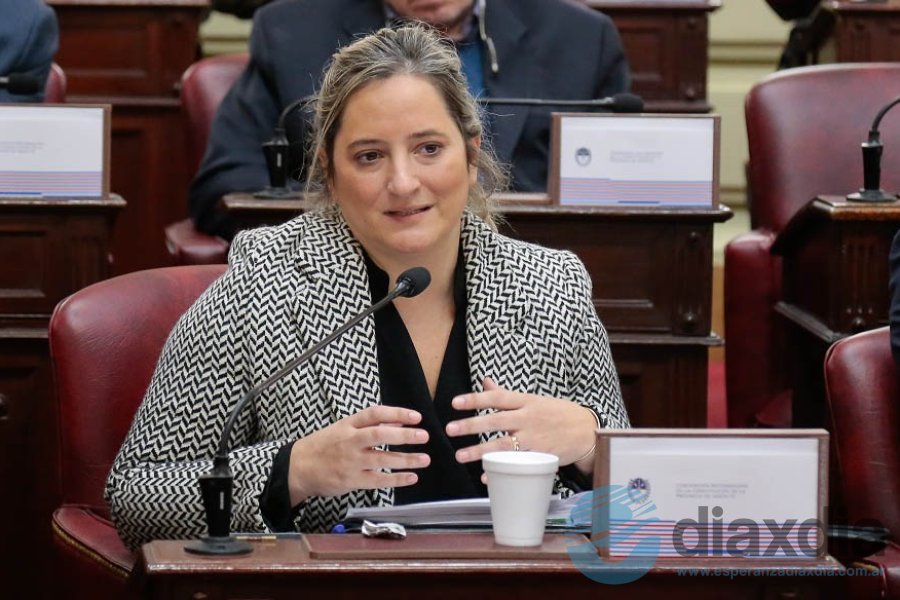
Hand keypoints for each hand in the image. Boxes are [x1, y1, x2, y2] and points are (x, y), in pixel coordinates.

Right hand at [288, 406, 429, 504]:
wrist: (297, 468)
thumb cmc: (322, 446)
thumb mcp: (342, 428)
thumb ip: (369, 425)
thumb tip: (397, 422)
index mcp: (348, 425)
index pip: (374, 414)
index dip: (396, 414)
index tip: (416, 417)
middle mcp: (350, 441)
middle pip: (380, 435)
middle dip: (405, 436)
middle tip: (424, 436)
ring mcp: (351, 462)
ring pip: (382, 459)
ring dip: (407, 460)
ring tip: (425, 459)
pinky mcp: (351, 480)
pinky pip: (378, 480)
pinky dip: (397, 479)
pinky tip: (411, 477)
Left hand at [445, 377, 596, 472]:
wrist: (587, 431)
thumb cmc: (558, 413)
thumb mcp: (533, 399)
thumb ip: (506, 394)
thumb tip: (485, 382)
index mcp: (526, 401)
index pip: (497, 397)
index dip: (475, 399)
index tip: (455, 403)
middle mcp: (528, 418)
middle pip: (496, 420)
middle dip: (471, 425)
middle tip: (450, 429)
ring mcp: (534, 438)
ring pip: (503, 445)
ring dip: (480, 451)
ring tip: (460, 456)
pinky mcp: (540, 455)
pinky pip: (517, 464)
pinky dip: (501, 470)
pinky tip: (486, 476)